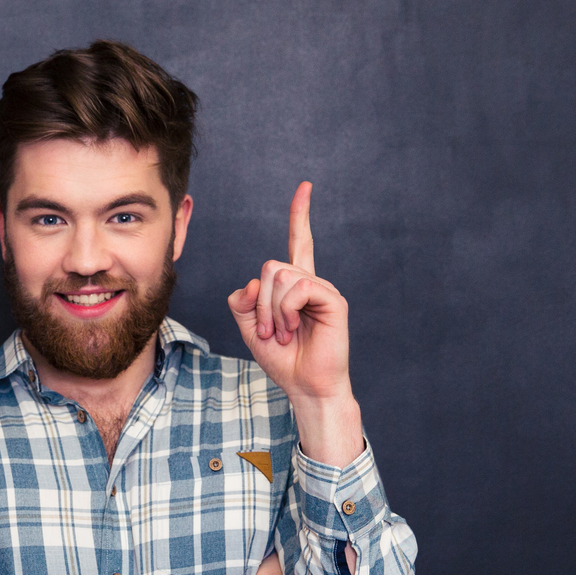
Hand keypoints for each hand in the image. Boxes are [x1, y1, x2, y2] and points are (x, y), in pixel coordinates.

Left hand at [227, 182, 363, 465]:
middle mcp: (310, 281)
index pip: (298, 242)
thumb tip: (251, 282)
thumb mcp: (249, 328)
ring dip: (271, 311)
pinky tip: (293, 328)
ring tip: (283, 334)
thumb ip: (242, 301)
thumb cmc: (283, 360)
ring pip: (280, 276)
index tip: (305, 187)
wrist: (305, 387)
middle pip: (271, 266)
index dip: (300, 215)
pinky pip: (299, 288)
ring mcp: (323, 289)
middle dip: (259, 302)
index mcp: (294, 286)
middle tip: (268, 332)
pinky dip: (286, 310)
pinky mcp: (333, 300)